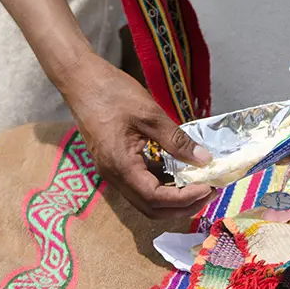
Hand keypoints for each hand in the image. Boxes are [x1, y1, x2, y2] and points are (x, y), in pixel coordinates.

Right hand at [57, 54, 215, 218]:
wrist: (80, 80)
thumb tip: (204, 160)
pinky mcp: (114, 164)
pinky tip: (181, 174)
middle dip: (183, 206)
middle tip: (209, 193)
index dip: (185, 199)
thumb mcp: (150, 115)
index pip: (156, 198)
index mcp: (121, 166)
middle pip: (151, 209)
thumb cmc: (111, 93)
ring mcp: (112, 172)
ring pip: (146, 200)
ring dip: (173, 200)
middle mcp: (114, 176)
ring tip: (199, 186)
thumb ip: (177, 141)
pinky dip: (163, 186)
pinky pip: (140, 185)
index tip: (208, 188)